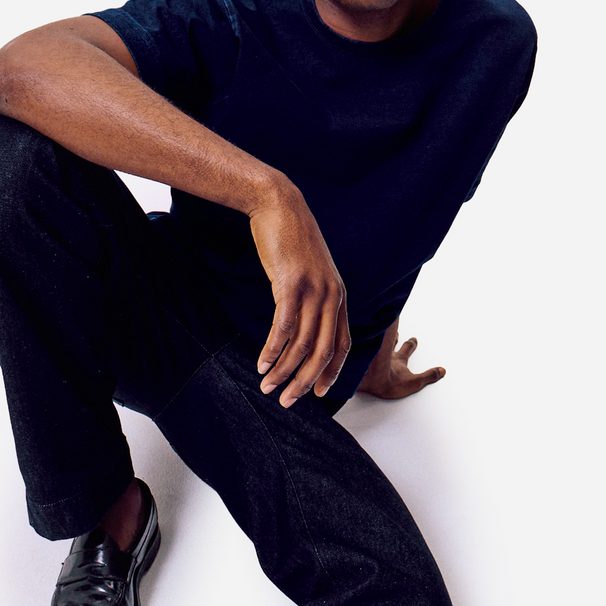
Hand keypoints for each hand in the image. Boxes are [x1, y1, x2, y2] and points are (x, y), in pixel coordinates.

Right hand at [249, 188, 350, 407]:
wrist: (280, 205)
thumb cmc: (291, 238)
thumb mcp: (310, 270)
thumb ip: (312, 295)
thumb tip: (301, 320)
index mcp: (339, 295)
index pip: (342, 343)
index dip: (332, 372)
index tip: (320, 393)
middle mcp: (332, 296)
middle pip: (323, 351)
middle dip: (306, 382)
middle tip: (287, 401)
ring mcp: (313, 290)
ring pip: (303, 344)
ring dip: (284, 371)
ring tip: (267, 386)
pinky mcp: (291, 284)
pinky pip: (284, 327)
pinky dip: (273, 350)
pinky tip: (262, 363)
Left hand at [358, 331, 444, 399]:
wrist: (368, 380)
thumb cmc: (387, 383)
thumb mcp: (414, 382)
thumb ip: (428, 376)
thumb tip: (441, 371)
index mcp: (397, 360)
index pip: (407, 348)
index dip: (411, 344)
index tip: (414, 339)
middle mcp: (384, 355)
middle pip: (390, 342)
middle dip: (394, 337)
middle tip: (396, 331)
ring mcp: (372, 355)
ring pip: (375, 341)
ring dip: (377, 337)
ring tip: (376, 331)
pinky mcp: (360, 357)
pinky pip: (359, 346)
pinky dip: (359, 343)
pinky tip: (352, 341)